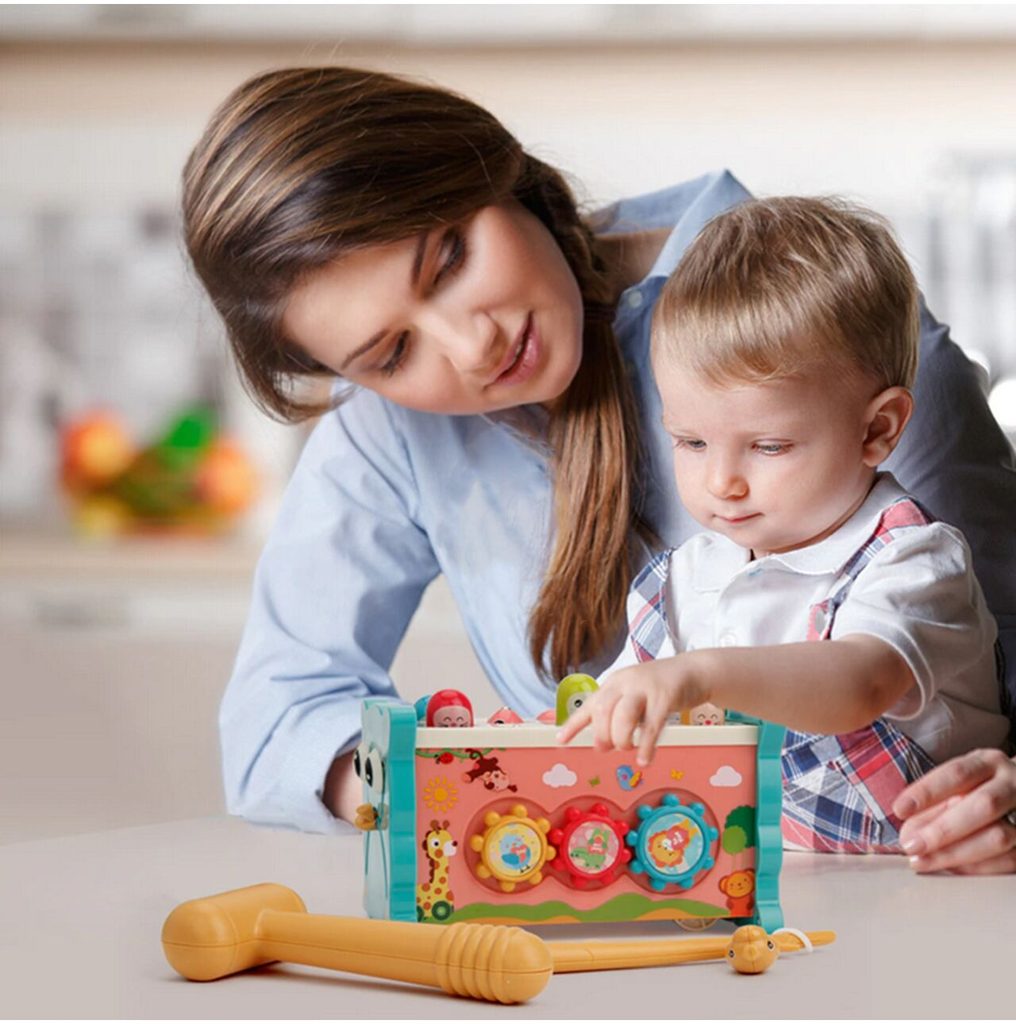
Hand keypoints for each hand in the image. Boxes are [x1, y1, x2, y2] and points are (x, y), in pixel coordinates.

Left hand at [556, 657, 707, 765]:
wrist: (693, 671)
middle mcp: (625, 682)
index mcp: (613, 683)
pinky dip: (646, 746)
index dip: (573, 724)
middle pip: (603, 710)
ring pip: (624, 715)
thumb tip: (601, 744)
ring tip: (628, 749)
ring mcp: (645, 687)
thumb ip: (617, 715)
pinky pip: (652, 725)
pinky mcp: (666, 696)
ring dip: (622, 739)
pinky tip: (645, 759)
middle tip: (608, 748)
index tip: (560, 740)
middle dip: (602, 735)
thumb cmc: (659, 689)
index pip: (589, 705)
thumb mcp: (632, 696)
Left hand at [893, 748, 1015, 874]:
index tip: (899, 809)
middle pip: (982, 805)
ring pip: (999, 836)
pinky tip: (953, 869)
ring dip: (956, 853)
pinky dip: (978, 867)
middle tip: (912, 844)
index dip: (927, 791)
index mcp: (989, 763)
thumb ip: (934, 804)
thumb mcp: (961, 785)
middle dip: (943, 829)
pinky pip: (1010, 859)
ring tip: (924, 862)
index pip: (957, 774)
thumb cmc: (983, 788)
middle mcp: (1013, 783)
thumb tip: (908, 832)